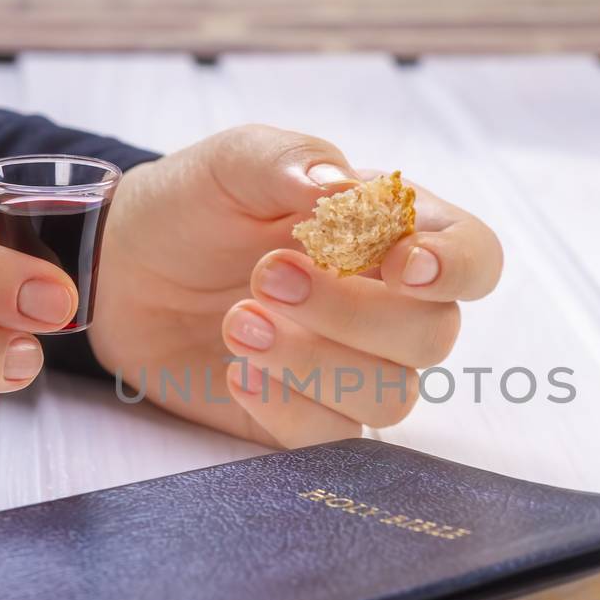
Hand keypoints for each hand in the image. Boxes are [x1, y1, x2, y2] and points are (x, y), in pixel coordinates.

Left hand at [88, 125, 502, 445]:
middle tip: (266, 275)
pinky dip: (287, 407)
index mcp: (395, 233)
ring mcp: (353, 367)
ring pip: (391, 395)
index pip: (476, 257)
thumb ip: (290, 161)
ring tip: (238, 322)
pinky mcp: (308, 417)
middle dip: (354, 312)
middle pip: (434, 335)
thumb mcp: (234, 163)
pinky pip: (333, 439)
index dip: (457, 268)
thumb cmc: (196, 206)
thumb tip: (338, 186)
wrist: (124, 269)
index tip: (401, 264)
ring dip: (316, 363)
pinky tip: (236, 370)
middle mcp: (389, 306)